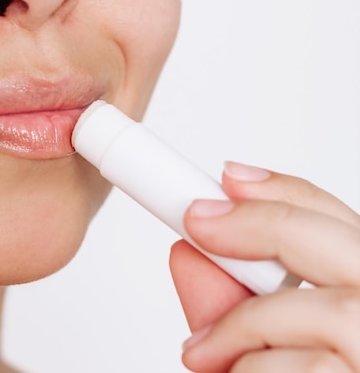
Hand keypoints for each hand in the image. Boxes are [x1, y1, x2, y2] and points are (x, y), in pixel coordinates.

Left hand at [170, 161, 359, 371]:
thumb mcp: (242, 345)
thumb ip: (225, 304)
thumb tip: (189, 252)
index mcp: (354, 294)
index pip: (336, 223)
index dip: (283, 192)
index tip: (227, 178)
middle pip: (345, 244)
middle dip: (262, 224)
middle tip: (196, 222)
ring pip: (330, 312)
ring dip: (244, 325)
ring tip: (200, 352)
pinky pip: (312, 368)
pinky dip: (252, 369)